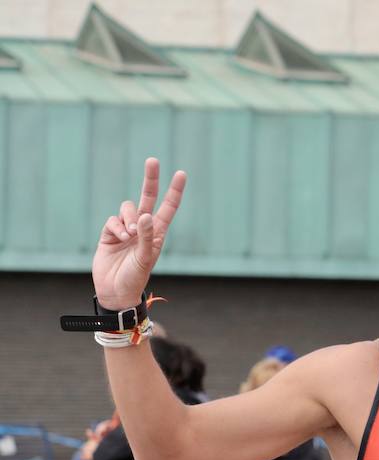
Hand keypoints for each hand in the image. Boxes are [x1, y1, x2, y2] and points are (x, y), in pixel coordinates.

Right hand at [93, 158, 186, 307]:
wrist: (115, 291)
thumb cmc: (135, 278)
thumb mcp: (145, 258)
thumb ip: (146, 237)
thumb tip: (146, 215)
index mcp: (158, 233)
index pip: (168, 208)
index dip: (174, 191)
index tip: (181, 173)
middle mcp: (143, 228)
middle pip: (147, 198)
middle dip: (150, 179)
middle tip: (153, 160)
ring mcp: (126, 229)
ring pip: (127, 208)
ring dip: (129, 217)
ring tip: (130, 235)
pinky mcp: (109, 233)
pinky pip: (112, 220)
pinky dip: (116, 226)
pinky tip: (120, 238)